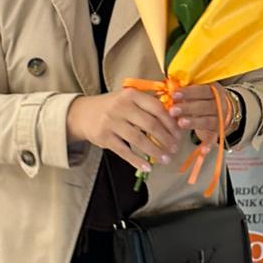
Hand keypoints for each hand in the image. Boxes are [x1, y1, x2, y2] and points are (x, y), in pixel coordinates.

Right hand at [66, 89, 181, 171]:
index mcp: (132, 95)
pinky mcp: (103, 137)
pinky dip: (137, 161)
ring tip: (166, 159)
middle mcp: (121, 106)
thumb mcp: (129, 98)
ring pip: (139, 139)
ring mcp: (111, 122)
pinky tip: (147, 167)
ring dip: (155, 151)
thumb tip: (175, 117)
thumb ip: (148, 104)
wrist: (83, 114)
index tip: (179, 134)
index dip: (171, 123)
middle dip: (166, 139)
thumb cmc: (113, 106)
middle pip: (150, 125)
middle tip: (175, 149)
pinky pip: (124, 151)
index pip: (157, 108)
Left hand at [172, 83, 234, 145]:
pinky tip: (203, 150)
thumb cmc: (204, 98)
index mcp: (214, 91)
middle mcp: (220, 105)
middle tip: (173, 110)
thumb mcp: (199, 90)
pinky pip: (214, 138)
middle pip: (205, 106)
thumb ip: (186, 90)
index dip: (189, 92)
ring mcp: (220, 119)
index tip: (174, 95)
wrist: (226, 110)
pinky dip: (209, 144)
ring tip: (180, 123)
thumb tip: (167, 88)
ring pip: (208, 121)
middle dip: (188, 108)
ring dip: (195, 123)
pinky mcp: (219, 132)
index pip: (202, 90)